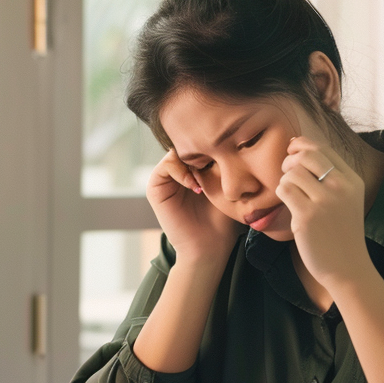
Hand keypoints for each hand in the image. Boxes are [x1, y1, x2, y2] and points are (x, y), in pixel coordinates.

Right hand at [147, 149, 242, 263]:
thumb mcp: (226, 184)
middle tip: (218, 159)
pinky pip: (165, 166)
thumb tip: (227, 135)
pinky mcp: (155, 187)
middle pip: (187, 144)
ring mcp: (165, 178)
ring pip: (176, 152)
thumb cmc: (223, 220)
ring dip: (192, 160)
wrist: (209, 247)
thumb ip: (222, 161)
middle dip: (203, 148)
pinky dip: (181, 171)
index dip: (213, 142)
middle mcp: (178, 171)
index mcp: (193, 168)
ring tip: (206, 178)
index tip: (228, 150)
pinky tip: (195, 186)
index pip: (200, 143)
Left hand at [277, 136, 373, 286]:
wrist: (348, 268)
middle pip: (306, 155)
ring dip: (285, 180)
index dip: (301, 145)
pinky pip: (284, 189)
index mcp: (352, 180)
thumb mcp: (347, 200)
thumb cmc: (341, 234)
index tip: (292, 152)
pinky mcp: (307, 216)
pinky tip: (289, 205)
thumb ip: (329, 176)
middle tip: (287, 174)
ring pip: (292, 172)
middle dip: (290, 160)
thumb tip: (297, 145)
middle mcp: (341, 187)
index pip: (322, 148)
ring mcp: (325, 201)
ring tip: (291, 195)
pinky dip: (281, 194)